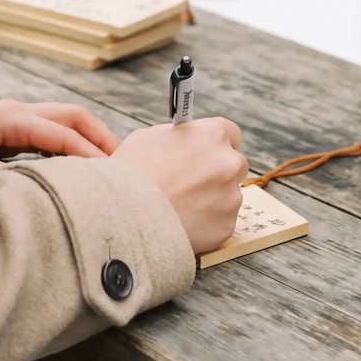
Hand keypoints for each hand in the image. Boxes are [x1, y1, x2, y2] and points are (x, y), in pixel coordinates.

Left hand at [0, 100, 119, 182]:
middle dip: (102, 138)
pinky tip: (81, 167)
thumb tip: (36, 195)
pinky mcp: (16, 126)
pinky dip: (74, 144)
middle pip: (75, 116)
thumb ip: (1, 182)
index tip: (111, 176)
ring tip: (111, 170)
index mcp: (13, 119)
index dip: (89, 154)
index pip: (63, 134)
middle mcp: (22, 112)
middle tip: (125, 168)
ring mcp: (20, 115)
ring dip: (91, 139)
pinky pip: (55, 131)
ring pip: (68, 120)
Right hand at [113, 117, 247, 256]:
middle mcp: (229, 163)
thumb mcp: (148, 137)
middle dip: (218, 172)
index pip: (231, 133)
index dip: (215, 144)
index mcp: (212, 135)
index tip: (206, 152)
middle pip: (235, 165)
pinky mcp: (226, 226)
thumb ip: (176, 137)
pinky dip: (205, 224)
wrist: (125, 215)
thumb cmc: (132, 173)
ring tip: (180, 207)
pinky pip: (220, 222)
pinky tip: (182, 222)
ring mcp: (230, 197)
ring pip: (228, 196)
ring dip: (212, 199)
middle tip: (191, 182)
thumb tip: (183, 142)